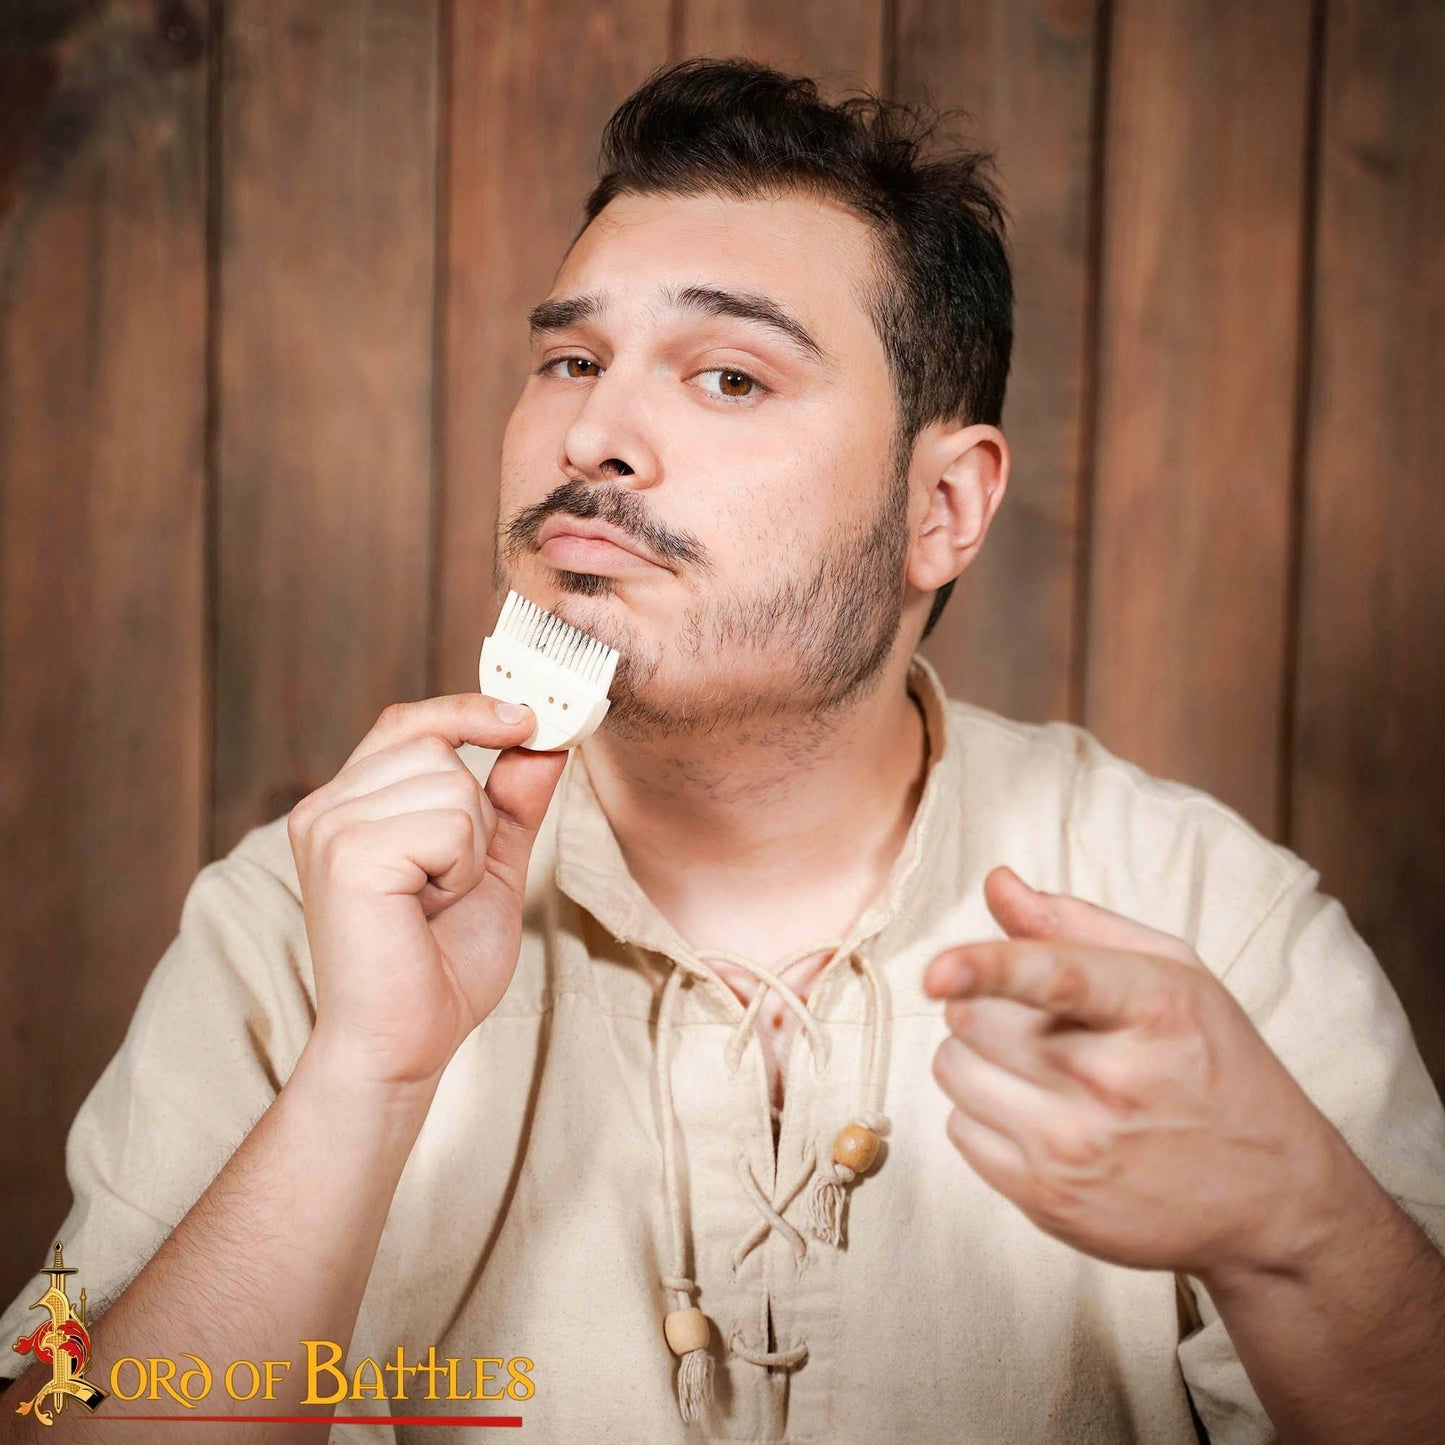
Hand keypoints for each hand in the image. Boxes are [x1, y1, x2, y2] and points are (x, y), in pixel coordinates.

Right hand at [287, 695, 567, 1089]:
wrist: (404, 1046)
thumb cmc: (441, 965)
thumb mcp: (491, 866)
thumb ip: (512, 803)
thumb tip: (545, 740)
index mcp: (349, 805)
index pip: (408, 722)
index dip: (469, 712)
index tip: (527, 719)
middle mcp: (326, 807)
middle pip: (440, 747)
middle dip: (475, 816)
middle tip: (447, 883)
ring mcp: (330, 825)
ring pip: (452, 782)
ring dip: (469, 848)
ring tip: (433, 899)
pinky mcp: (347, 852)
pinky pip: (451, 821)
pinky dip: (461, 868)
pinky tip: (427, 908)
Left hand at [924, 867, 1348, 1282]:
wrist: (1271, 1198)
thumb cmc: (1212, 1063)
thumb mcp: (1174, 975)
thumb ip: (1077, 924)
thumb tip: (997, 883)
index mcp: (1154, 1008)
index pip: (1056, 978)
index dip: (987, 967)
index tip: (937, 972)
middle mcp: (1115, 1080)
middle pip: (975, 1017)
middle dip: (983, 1004)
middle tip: (1033, 1020)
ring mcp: (1079, 1148)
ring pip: (953, 1070)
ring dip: (975, 1056)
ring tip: (1032, 1066)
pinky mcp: (1049, 1201)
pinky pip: (958, 1130)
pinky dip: (981, 1114)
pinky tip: (1036, 1115)